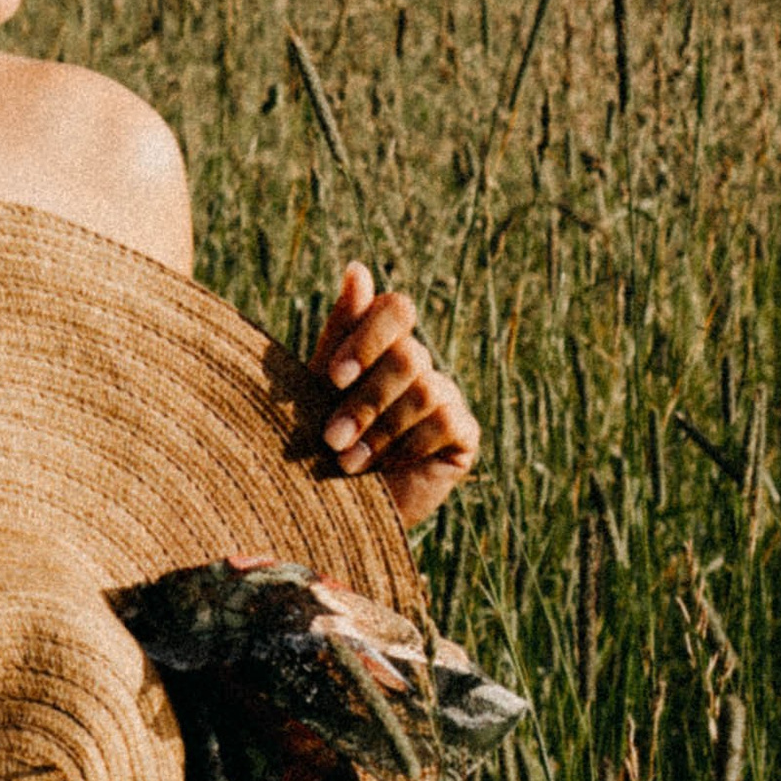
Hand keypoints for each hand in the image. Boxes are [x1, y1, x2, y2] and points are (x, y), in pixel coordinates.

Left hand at [312, 264, 479, 528]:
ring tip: (347, 462)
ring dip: (378, 431)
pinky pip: (446, 420)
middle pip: (408, 354)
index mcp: (382, 344)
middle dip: (364, 400)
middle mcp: (418, 364)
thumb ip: (342, 329)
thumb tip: (358, 268)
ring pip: (423, 390)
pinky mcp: (463, 434)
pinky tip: (388, 468)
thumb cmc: (318, 444)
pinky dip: (409, 445)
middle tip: (330, 439)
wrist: (332, 512)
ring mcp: (444, 396)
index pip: (395, 309)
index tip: (333, 379)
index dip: (368, 338)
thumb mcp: (319, 385)